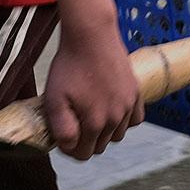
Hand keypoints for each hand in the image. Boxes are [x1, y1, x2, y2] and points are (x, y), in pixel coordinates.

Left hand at [44, 20, 143, 159]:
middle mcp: (116, 118)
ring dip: (104, 131)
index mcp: (95, 122)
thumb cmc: (70, 65)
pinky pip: (135, 119)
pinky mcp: (136, 92)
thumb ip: (61, 129)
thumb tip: (70, 147)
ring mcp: (128, 105)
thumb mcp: (54, 99)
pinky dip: (124, 120)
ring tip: (90, 113)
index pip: (84, 154)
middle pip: (101, 146)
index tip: (62, 134)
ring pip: (117, 135)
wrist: (90, 36)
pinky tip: (111, 109)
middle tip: (73, 121)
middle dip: (86, 140)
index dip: (70, 148)